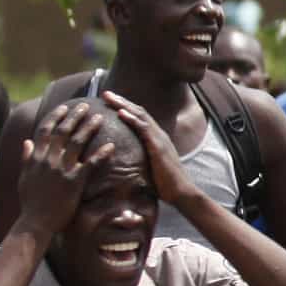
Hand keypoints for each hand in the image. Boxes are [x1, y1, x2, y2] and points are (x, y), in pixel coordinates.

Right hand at [12, 99, 101, 238]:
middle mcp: (48, 160)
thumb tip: (27, 142)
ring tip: (99, 117)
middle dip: (75, 116)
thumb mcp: (24, 178)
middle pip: (63, 131)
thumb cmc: (30, 202)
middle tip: (86, 105)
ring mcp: (62, 170)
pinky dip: (102, 154)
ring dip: (89, 127)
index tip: (64, 107)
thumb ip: (26, 158)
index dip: (55, 116)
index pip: (45, 130)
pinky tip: (111, 146)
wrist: (36, 223)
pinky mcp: (75, 181)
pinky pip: (91, 163)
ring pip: (77, 142)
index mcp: (36, 158)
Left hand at [101, 94, 196, 210]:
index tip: (110, 102)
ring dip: (123, 104)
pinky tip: (120, 112)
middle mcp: (158, 134)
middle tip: (105, 93)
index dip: (125, 108)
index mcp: (156, 138)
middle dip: (121, 101)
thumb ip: (140, 161)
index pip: (140, 117)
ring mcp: (159, 138)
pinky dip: (132, 118)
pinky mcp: (158, 146)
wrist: (181, 192)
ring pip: (140, 115)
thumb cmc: (165, 186)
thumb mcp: (150, 169)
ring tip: (108, 97)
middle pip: (138, 111)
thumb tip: (125, 165)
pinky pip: (143, 128)